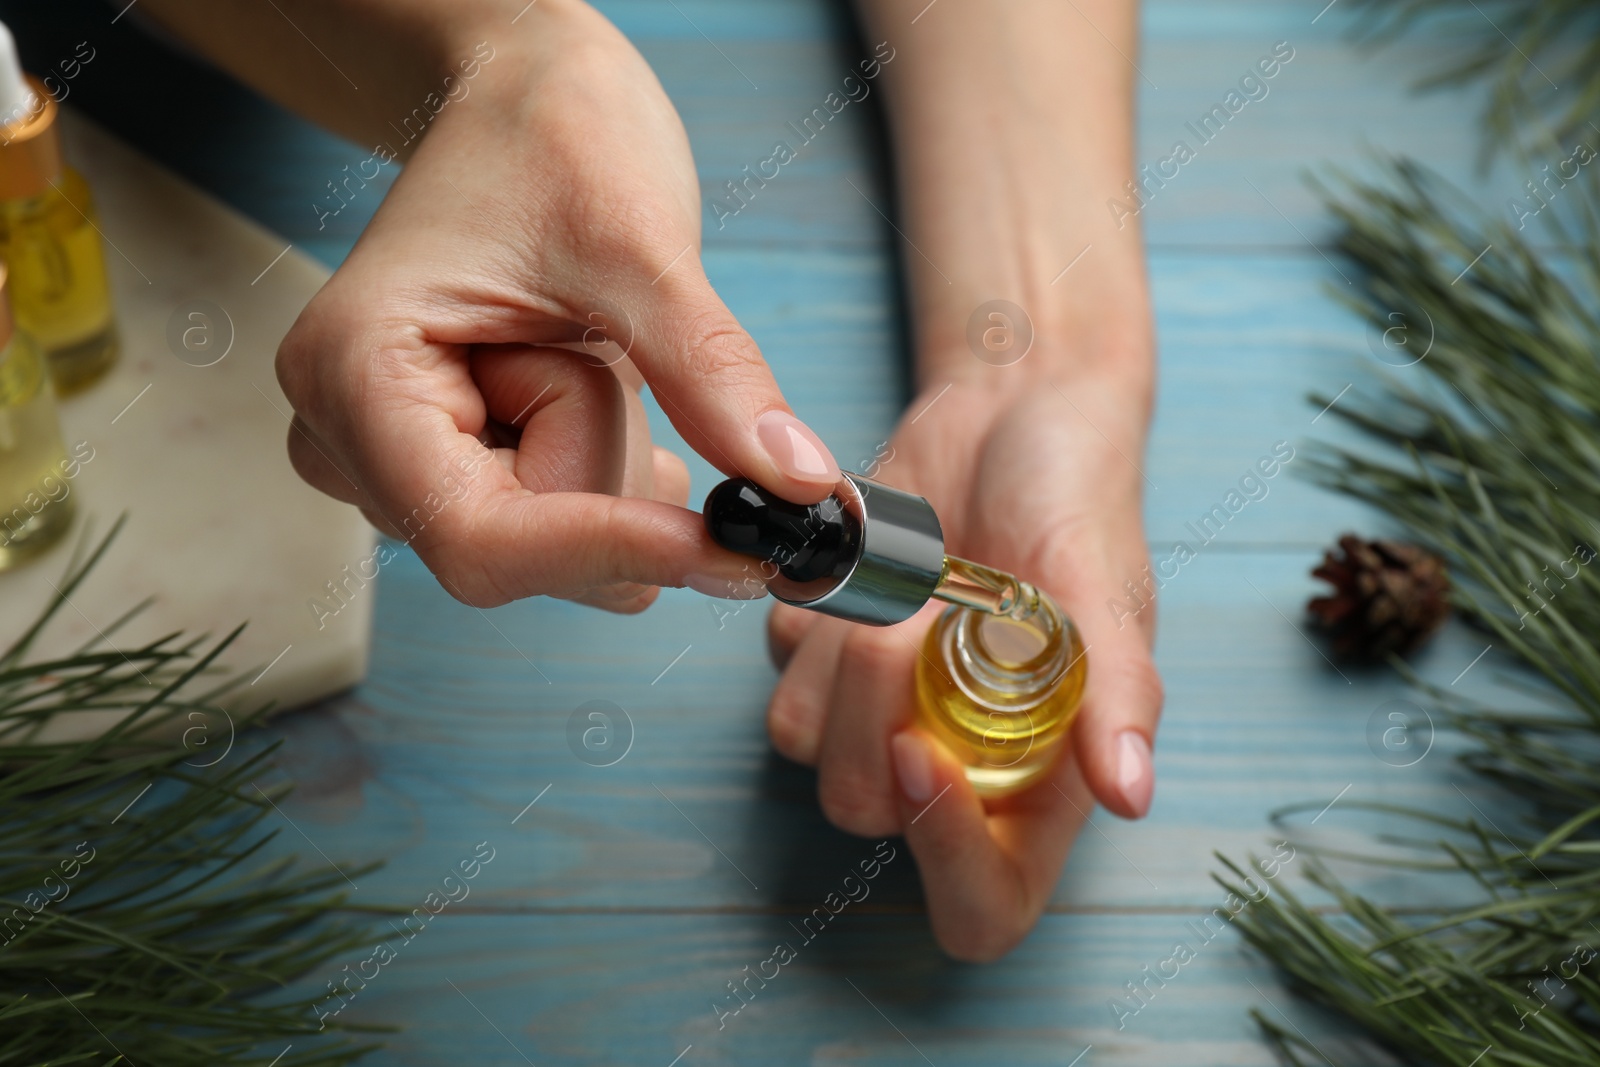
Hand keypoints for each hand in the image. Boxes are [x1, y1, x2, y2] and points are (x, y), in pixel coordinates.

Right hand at [274, 0, 837, 610]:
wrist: (523, 102)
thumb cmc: (553, 137)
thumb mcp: (640, 244)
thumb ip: (710, 373)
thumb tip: (797, 483)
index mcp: (356, 373)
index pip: (480, 537)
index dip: (608, 552)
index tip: (728, 546)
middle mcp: (348, 439)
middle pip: (526, 550)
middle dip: (609, 467)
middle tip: (601, 341)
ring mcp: (391, 465)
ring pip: (556, 552)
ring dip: (611, 462)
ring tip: (578, 343)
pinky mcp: (444, 475)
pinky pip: (560, 538)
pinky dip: (608, 478)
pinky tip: (590, 388)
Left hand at [765, 360, 1161, 960]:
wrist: (1009, 414)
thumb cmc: (1078, 503)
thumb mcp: (1105, 587)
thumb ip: (1116, 691)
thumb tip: (1132, 794)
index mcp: (1035, 781)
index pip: (981, 909)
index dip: (944, 859)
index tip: (921, 747)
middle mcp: (951, 765)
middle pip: (865, 810)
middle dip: (875, 707)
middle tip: (926, 606)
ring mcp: (875, 713)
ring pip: (803, 743)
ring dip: (842, 649)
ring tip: (909, 571)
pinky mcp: (821, 654)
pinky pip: (778, 665)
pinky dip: (813, 609)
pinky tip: (869, 558)